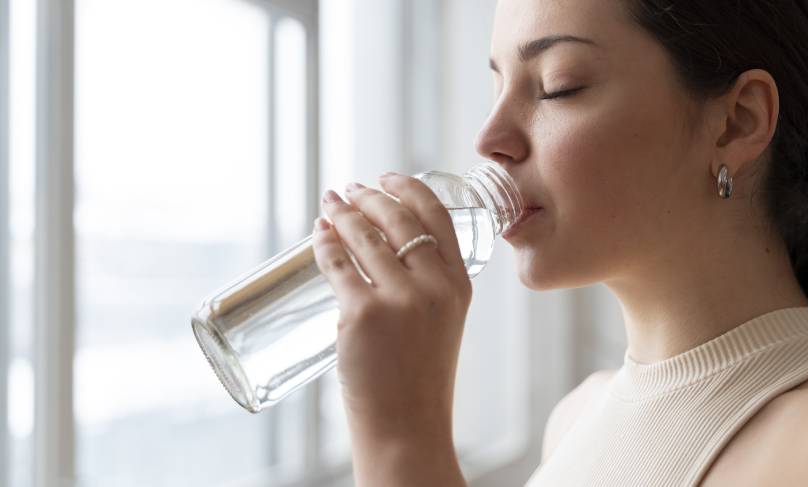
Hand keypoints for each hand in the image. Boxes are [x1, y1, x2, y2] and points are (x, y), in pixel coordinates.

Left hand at [311, 172, 471, 442]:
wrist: (408, 426)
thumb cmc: (420, 379)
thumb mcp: (442, 323)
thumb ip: (427, 287)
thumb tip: (380, 249)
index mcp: (459, 284)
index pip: (437, 217)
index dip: (409, 189)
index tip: (388, 178)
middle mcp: (434, 286)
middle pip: (398, 219)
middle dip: (369, 197)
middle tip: (350, 190)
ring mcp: (399, 299)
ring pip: (364, 237)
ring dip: (342, 214)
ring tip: (329, 205)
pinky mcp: (363, 315)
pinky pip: (337, 265)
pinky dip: (323, 243)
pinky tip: (318, 234)